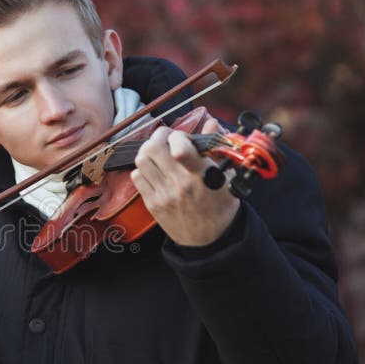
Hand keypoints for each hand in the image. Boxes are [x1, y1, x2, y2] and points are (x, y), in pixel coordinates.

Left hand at [130, 118, 239, 245]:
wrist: (208, 240)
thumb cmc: (220, 206)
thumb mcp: (228, 177)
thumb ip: (216, 148)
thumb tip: (209, 123)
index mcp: (202, 176)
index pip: (180, 149)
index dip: (177, 136)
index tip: (183, 138)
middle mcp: (179, 184)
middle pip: (153, 148)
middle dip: (159, 136)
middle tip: (166, 139)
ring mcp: (163, 195)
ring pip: (141, 159)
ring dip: (148, 150)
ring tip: (158, 152)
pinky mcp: (152, 203)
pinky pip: (136, 176)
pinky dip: (143, 168)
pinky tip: (154, 170)